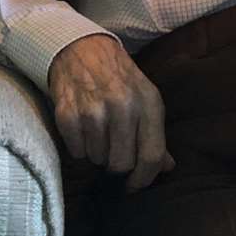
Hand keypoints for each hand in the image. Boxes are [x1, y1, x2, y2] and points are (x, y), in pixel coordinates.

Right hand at [48, 34, 174, 191]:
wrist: (83, 50)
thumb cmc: (120, 78)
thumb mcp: (147, 98)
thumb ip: (156, 134)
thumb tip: (167, 167)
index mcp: (148, 104)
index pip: (152, 155)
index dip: (145, 178)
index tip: (136, 185)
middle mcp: (123, 107)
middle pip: (122, 164)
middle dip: (118, 165)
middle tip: (114, 153)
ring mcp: (94, 111)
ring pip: (98, 160)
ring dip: (98, 154)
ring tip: (99, 132)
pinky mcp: (68, 115)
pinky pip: (77, 152)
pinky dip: (80, 147)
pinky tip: (84, 128)